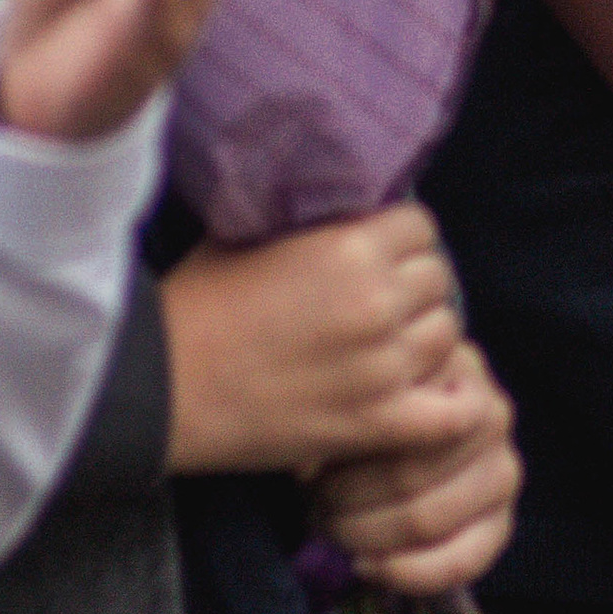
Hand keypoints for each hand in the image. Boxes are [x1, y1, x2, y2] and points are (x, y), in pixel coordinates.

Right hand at [163, 201, 463, 475]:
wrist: (159, 387)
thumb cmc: (196, 303)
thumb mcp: (250, 229)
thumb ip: (307, 212)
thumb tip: (334, 190)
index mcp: (349, 246)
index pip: (421, 226)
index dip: (400, 239)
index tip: (378, 254)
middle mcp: (375, 301)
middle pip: (439, 278)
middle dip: (413, 286)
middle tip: (381, 302)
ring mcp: (381, 366)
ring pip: (448, 334)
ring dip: (425, 336)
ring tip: (392, 345)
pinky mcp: (374, 423)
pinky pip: (452, 412)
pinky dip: (453, 403)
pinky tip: (432, 392)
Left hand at [314, 338, 522, 595]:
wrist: (412, 441)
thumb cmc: (371, 412)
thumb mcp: (359, 393)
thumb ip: (346, 413)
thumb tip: (310, 465)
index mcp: (457, 370)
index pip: (400, 420)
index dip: (344, 455)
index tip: (306, 470)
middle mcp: (492, 416)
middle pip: (409, 474)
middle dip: (347, 503)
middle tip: (314, 507)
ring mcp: (502, 470)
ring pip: (427, 519)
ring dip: (367, 536)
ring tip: (332, 530)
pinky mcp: (501, 522)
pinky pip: (459, 563)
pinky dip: (406, 575)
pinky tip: (367, 566)